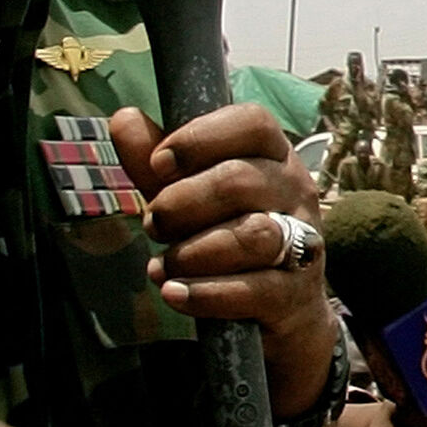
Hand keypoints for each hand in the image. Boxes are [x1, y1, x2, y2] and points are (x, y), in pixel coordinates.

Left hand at [115, 103, 333, 362]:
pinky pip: (255, 289)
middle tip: (154, 225)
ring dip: (192, 252)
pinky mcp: (296, 292)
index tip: (158, 164)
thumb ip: (154, 163)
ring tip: (163, 266)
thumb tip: (124, 118)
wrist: (279, 307)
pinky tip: (174, 293)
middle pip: (241, 180)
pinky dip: (206, 293)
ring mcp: (303, 242)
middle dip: (181, 204)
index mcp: (273, 156)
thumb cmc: (225, 234)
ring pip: (253, 235)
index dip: (199, 138)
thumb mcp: (187, 194)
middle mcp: (296, 191)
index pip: (252, 123)